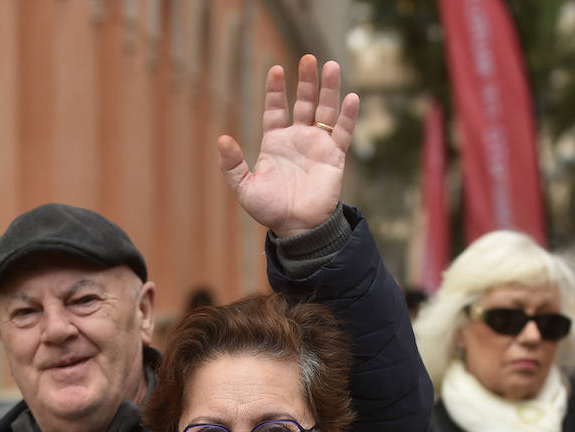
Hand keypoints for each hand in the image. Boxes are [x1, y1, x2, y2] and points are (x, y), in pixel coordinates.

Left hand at [218, 54, 359, 236]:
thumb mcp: (244, 188)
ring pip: (325, 111)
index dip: (276, 90)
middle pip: (304, 102)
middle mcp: (298, 138)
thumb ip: (233, 165)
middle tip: (308, 58)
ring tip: (331, 66)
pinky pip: (342, 132)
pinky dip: (348, 116)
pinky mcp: (334, 157)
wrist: (297, 228)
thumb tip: (223, 139)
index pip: (276, 108)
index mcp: (275, 142)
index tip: (276, 70)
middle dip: (306, 81)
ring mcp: (317, 145)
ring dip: (329, 89)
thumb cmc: (270, 210)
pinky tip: (352, 98)